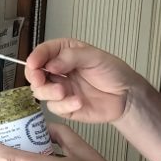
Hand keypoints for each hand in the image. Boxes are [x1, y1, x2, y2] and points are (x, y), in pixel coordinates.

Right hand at [25, 38, 142, 123]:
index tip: (34, 63)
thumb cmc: (113, 72)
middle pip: (35, 73)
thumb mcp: (95, 57)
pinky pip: (55, 108)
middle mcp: (58, 71)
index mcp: (63, 53)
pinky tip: (78, 102)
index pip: (43, 53)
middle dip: (35, 77)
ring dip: (48, 92)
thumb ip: (71, 57)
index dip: (35, 57)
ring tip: (63, 91)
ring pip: (40, 92)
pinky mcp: (65, 107)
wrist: (126, 96)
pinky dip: (64, 105)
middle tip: (41, 79)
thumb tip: (50, 64)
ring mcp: (60, 89)